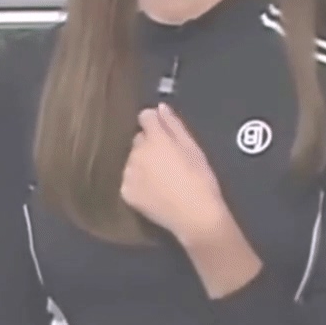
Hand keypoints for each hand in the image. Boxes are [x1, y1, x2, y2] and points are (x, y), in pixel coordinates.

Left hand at [120, 102, 226, 244]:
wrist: (194, 217)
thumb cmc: (200, 180)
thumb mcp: (193, 148)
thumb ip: (174, 125)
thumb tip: (160, 107)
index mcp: (155, 138)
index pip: (145, 116)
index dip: (155, 122)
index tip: (163, 133)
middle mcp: (137, 152)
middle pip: (138, 139)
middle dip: (149, 145)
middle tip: (167, 162)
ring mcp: (128, 173)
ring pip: (133, 160)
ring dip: (142, 164)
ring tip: (162, 179)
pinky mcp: (126, 192)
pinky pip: (129, 180)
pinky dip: (138, 183)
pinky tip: (154, 192)